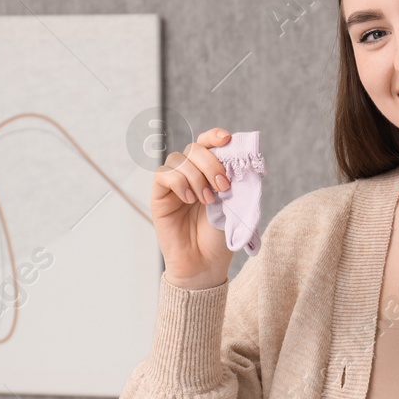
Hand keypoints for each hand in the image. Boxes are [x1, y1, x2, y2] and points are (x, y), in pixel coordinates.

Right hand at [153, 128, 235, 288]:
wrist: (205, 262)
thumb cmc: (219, 235)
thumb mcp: (234, 202)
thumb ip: (235, 178)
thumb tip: (238, 155)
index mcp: (209, 172)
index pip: (208, 143)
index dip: (215, 136)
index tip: (227, 140)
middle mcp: (190, 174)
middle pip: (195, 148)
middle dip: (211, 163)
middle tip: (223, 186)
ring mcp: (174, 184)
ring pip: (180, 159)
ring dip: (197, 176)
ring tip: (208, 200)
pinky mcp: (160, 195)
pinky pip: (164, 174)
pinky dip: (179, 182)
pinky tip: (189, 200)